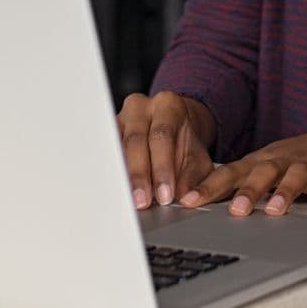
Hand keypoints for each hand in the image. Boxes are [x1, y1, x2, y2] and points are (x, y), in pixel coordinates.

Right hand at [115, 91, 215, 209]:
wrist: (177, 129)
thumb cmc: (187, 144)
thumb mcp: (198, 158)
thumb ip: (193, 176)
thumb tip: (185, 196)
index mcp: (168, 105)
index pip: (162, 135)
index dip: (162, 167)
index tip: (164, 195)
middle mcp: (142, 107)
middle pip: (136, 140)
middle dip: (140, 175)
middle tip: (143, 202)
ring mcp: (121, 118)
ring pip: (117, 147)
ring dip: (123, 177)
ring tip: (130, 201)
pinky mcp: (109, 132)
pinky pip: (108, 153)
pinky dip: (113, 173)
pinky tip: (117, 191)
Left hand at [177, 129, 306, 218]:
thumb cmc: (289, 159)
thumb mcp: (261, 168)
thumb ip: (237, 184)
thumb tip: (199, 204)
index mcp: (260, 162)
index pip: (230, 173)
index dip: (209, 187)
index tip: (188, 201)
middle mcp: (282, 162)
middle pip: (263, 172)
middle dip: (249, 190)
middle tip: (235, 210)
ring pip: (297, 176)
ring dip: (286, 192)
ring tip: (275, 210)